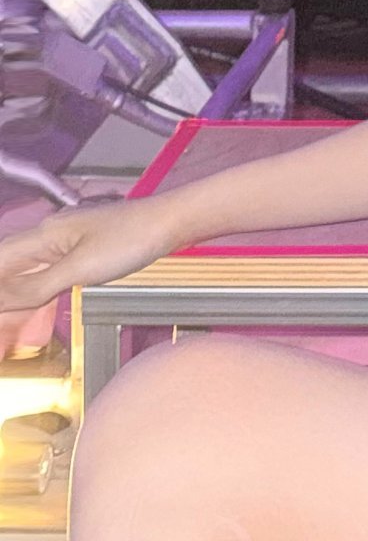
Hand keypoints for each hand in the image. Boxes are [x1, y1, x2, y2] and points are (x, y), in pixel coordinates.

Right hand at [0, 197, 181, 356]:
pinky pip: (47, 272)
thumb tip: (2, 298)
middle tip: (3, 326)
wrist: (171, 222)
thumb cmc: (131, 239)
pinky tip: (33, 305)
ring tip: (9, 322)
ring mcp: (67, 241)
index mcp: (45, 234)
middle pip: (10, 264)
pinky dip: (34, 291)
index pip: (1, 259)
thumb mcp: (80, 267)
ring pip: (27, 269)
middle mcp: (51, 234)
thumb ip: (36, 286)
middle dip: (2, 292)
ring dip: (13, 293)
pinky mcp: (83, 250)